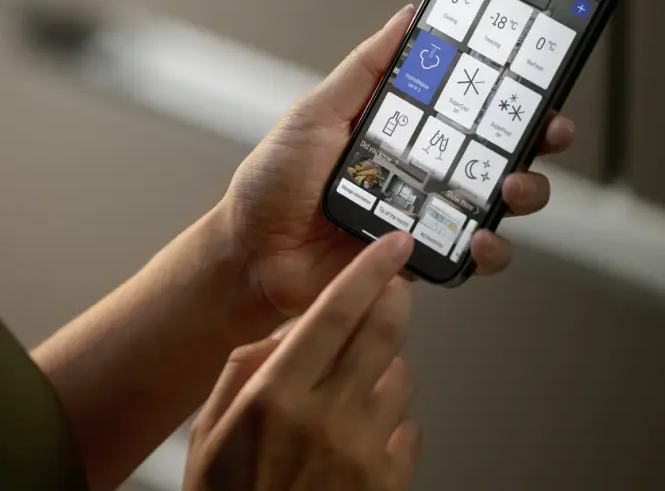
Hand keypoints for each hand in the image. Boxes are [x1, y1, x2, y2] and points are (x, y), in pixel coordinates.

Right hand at [184, 233, 419, 490]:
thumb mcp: (209, 435)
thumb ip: (242, 372)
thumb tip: (280, 334)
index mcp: (277, 396)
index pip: (336, 312)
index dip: (369, 269)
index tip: (392, 244)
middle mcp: (326, 417)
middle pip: (384, 330)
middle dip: (395, 298)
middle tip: (392, 288)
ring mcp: (363, 452)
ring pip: (400, 375)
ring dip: (385, 367)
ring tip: (352, 389)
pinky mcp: (388, 484)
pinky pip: (408, 427)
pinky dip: (392, 420)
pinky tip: (361, 435)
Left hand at [219, 6, 574, 332]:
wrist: (250, 258)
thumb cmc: (273, 183)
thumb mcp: (316, 112)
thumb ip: (364, 69)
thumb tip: (406, 18)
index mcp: (401, 126)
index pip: (465, 100)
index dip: (505, 87)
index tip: (536, 71)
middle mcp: (422, 166)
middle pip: (498, 147)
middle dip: (536, 135)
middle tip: (549, 129)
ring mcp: (427, 211)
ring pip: (499, 200)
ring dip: (523, 191)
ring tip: (512, 187)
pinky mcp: (423, 255)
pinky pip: (472, 254)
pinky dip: (487, 250)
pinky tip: (478, 240)